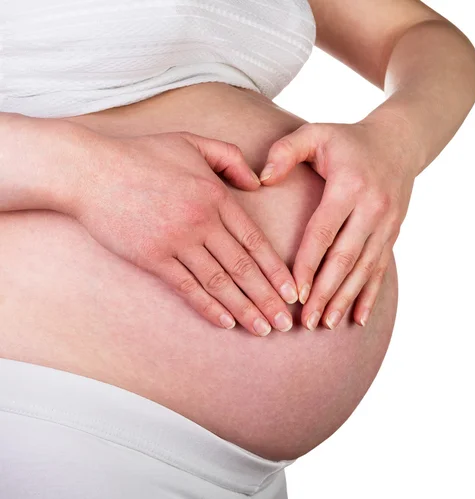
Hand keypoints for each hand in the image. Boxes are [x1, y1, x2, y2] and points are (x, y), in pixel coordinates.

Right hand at [71, 129, 297, 335]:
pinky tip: (226, 323)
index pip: (255, 241)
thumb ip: (231, 158)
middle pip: (243, 267)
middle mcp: (202, 221)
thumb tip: (257, 185)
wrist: (90, 169)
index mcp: (216, 196)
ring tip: (264, 330)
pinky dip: (209, 307)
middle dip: (268, 298)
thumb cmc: (143, 154)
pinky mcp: (153, 257)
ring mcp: (177, 241)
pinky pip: (187, 287)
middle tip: (286, 323)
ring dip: (245, 309)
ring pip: (220, 282)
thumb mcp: (193, 142)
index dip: (276, 270)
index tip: (292, 292)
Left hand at [260, 121, 416, 329]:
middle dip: (325, 292)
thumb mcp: (316, 133)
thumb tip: (260, 178)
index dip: (307, 265)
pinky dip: (370, 295)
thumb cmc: (348, 140)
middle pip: (345, 258)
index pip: (323, 232)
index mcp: (349, 186)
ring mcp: (387, 224)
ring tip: (328, 324)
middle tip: (307, 320)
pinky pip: (381, 269)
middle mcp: (372, 208)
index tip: (293, 292)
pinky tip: (359, 318)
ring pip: (365, 269)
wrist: (400, 142)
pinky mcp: (393, 234)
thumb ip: (285, 151)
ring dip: (346, 299)